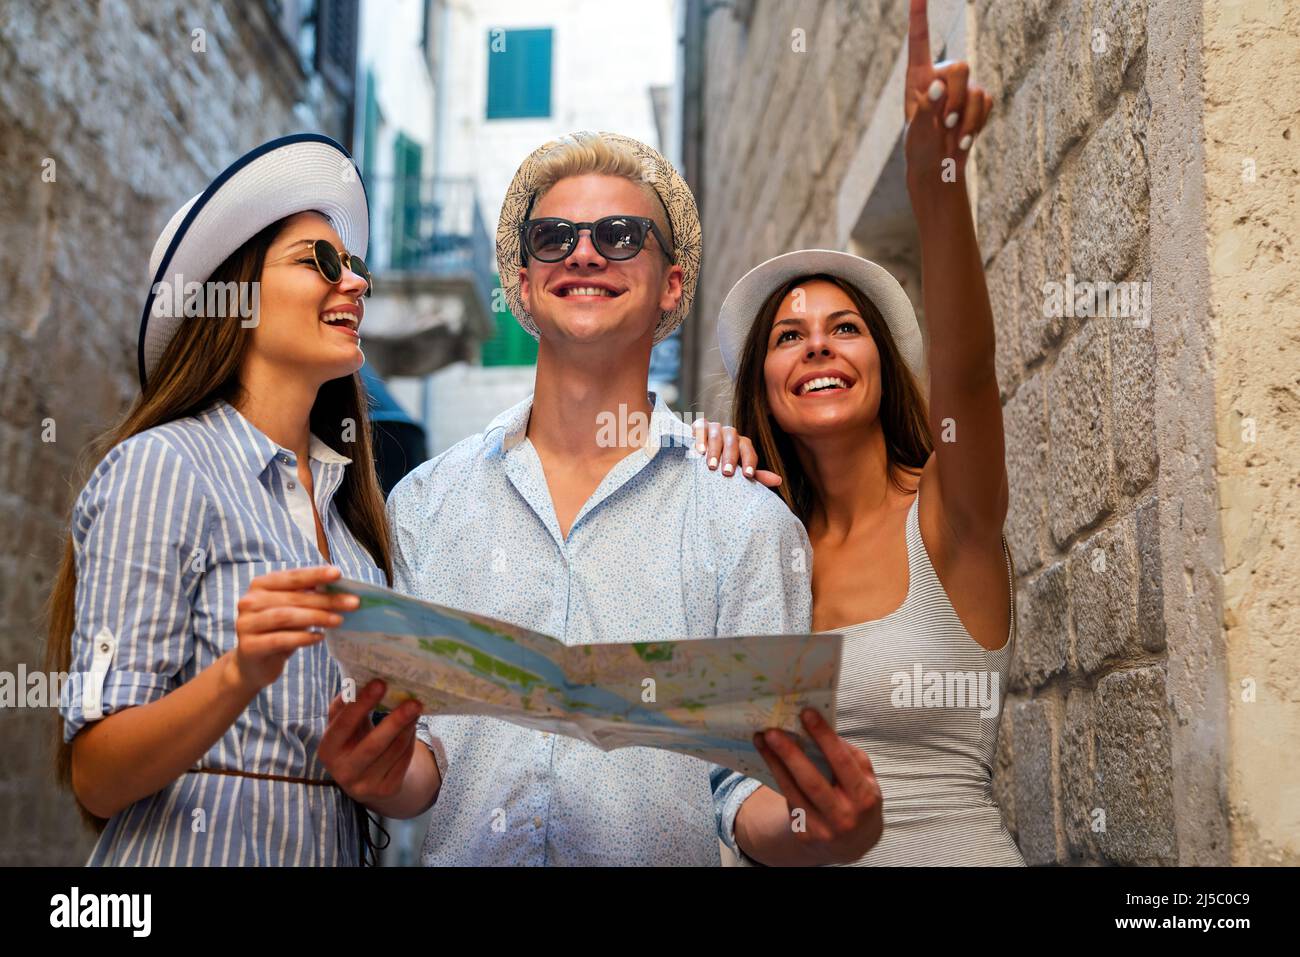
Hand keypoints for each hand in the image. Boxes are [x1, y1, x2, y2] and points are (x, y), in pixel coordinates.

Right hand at [231, 565, 358, 693]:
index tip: (338, 573)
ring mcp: (246, 624)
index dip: (315, 574)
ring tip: (339, 620)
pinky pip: (280, 639)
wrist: (251, 664)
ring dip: (317, 617)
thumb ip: (307, 597)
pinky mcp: (249, 646)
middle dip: (325, 599)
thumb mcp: (291, 610)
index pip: (292, 577)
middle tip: (352, 603)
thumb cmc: (277, 631)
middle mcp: (249, 601)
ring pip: (286, 616)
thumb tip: (340, 590)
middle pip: (293, 598)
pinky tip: (319, 637)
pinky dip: (303, 637)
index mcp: (261, 585)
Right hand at [318, 679, 423, 807]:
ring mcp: (365, 785)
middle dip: (395, 722)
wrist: (364, 779)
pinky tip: (413, 725)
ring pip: (393, 752)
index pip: (343, 726)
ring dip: (408, 728)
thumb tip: (357, 679)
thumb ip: (345, 705)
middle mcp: (343, 772)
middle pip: (372, 745)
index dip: (361, 704)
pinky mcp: (386, 790)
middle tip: (413, 702)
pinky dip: (411, 740)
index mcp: (327, 751)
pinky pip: (403, 760)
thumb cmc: (352, 741)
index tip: (380, 683)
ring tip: (416, 708)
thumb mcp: (342, 725)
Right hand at [691, 418, 781, 487]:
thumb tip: (778, 481)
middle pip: (733, 442)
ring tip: (712, 465)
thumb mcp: (738, 471)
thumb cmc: (722, 465)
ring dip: (715, 450)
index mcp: (741, 444)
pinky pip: (701, 428)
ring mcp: (715, 428)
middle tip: (727, 473)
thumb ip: (756, 476)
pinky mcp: (700, 426)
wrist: (700, 455)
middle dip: (731, 457)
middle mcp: (730, 434)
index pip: (748, 450)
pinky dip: (701, 438)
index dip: (749, 462)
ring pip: (717, 435)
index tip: (747, 475)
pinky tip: (700, 451)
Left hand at [753, 708, 882, 864]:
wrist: (852, 842)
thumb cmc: (859, 799)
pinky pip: (788, 801)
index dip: (824, 736)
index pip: (842, 762)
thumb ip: (849, 755)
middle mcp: (844, 817)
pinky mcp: (804, 835)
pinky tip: (769, 759)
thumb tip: (820, 729)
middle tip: (772, 731)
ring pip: (792, 792)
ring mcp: (823, 830)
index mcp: (864, 797)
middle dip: (790, 754)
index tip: (806, 713)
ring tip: (761, 740)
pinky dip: (779, 778)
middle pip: (811, 782)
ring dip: (774, 763)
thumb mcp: (865, 778)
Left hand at [903, 0, 992, 184]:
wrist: (939, 169)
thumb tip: (938, 85)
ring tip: (951, 136)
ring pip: (975, 89)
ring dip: (965, 118)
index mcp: (917, 78)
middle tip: (945, 125)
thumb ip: (926, 109)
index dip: (919, 16)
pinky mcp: (979, 99)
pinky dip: (976, 124)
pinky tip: (964, 138)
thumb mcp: (917, 133)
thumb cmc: (920, 150)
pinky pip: (986, 103)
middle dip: (955, 99)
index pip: (919, 42)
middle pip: (960, 67)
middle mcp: (941, 76)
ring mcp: (962, 87)